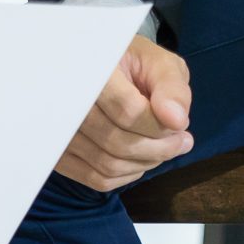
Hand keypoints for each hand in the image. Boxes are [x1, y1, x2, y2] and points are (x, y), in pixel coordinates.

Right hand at [56, 34, 192, 192]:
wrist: (104, 72)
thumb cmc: (135, 66)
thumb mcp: (159, 65)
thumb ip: (171, 88)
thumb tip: (176, 120)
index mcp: (93, 71)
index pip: (127, 112)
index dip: (159, 126)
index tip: (181, 125)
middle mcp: (68, 101)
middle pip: (117, 142)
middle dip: (158, 148)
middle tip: (181, 141)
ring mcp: (61, 131)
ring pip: (108, 164)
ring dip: (145, 163)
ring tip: (164, 148)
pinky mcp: (62, 153)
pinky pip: (97, 179)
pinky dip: (127, 176)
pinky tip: (141, 159)